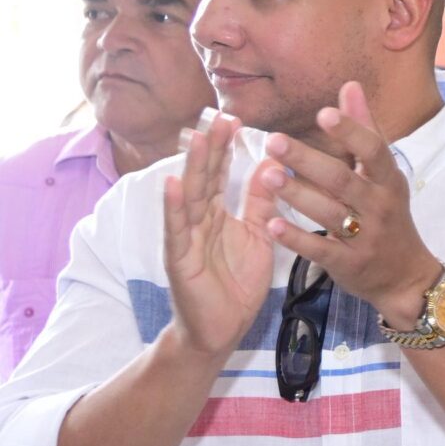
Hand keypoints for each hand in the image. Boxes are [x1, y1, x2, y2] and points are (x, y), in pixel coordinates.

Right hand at [160, 112, 280, 358]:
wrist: (221, 330)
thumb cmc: (236, 284)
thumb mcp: (257, 237)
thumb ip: (261, 204)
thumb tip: (271, 167)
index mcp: (217, 215)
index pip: (220, 175)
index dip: (226, 148)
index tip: (235, 118)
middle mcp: (198, 221)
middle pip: (203, 178)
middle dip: (210, 148)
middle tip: (219, 116)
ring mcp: (185, 237)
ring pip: (188, 197)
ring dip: (191, 167)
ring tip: (195, 137)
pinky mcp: (178, 258)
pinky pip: (177, 229)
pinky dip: (174, 206)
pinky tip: (172, 184)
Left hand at [250, 84, 443, 326]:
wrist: (405, 275)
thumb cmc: (388, 215)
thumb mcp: (383, 175)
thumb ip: (364, 130)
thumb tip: (350, 85)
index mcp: (387, 180)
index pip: (374, 151)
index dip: (351, 132)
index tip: (323, 113)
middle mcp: (380, 206)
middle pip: (343, 180)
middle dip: (308, 161)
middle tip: (274, 141)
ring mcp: (366, 237)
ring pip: (329, 214)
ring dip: (297, 195)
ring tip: (266, 177)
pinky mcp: (349, 264)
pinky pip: (322, 250)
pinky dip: (297, 238)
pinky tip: (272, 224)